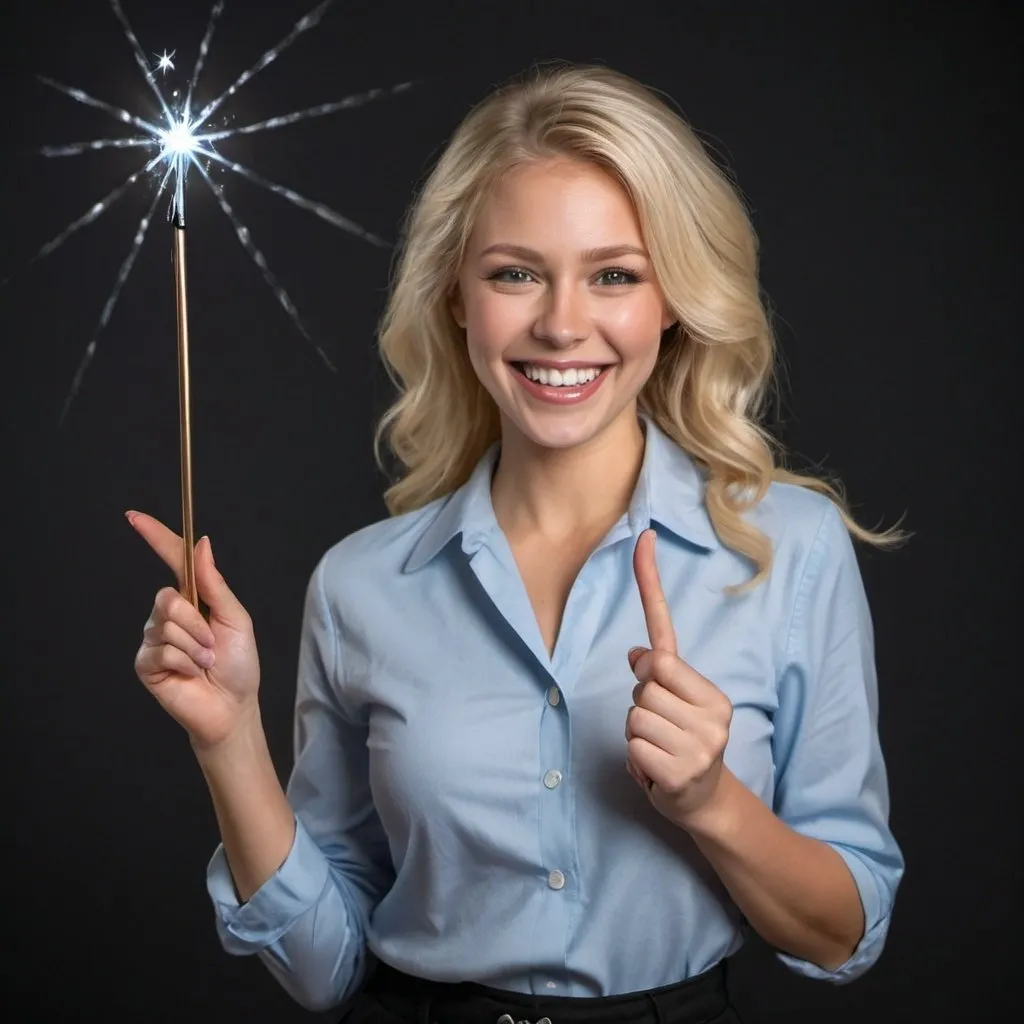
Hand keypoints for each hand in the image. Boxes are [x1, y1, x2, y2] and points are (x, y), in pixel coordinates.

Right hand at [128, 511, 261, 750]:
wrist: (232, 707)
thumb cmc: (239, 664)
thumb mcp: (235, 618)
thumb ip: (215, 583)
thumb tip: (202, 543)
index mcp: (193, 598)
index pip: (171, 561)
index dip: (155, 538)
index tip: (135, 517)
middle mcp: (169, 614)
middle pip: (168, 597)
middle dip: (196, 622)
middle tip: (213, 646)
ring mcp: (154, 638)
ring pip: (166, 625)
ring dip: (195, 646)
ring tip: (205, 663)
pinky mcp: (145, 662)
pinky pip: (161, 650)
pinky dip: (184, 662)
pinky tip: (191, 674)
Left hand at [625, 529, 732, 828]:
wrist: (705, 803)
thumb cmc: (683, 745)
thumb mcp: (675, 708)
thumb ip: (659, 679)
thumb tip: (637, 655)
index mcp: (711, 693)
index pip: (666, 636)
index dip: (648, 584)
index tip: (642, 537)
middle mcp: (712, 713)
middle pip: (641, 682)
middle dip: (640, 705)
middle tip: (661, 729)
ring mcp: (700, 744)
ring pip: (634, 714)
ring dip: (636, 735)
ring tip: (659, 750)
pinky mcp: (683, 771)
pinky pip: (634, 747)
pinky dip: (636, 761)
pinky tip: (657, 771)